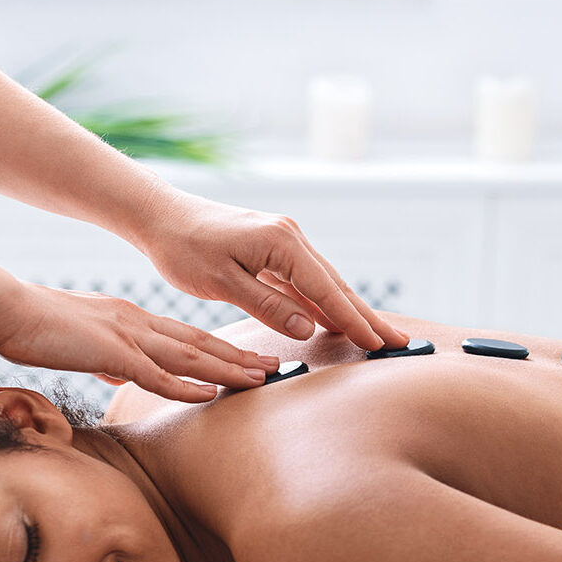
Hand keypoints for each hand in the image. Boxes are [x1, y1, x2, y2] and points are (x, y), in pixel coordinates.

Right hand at [0, 281, 279, 402]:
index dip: (223, 349)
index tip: (251, 358)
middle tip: (275, 364)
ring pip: (190, 357)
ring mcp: (129, 337)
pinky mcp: (111, 353)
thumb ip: (110, 356)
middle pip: (201, 344)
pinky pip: (155, 374)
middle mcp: (141, 325)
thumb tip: (122, 373)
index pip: (190, 337)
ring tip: (260, 377)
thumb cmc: (41, 327)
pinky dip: (185, 385)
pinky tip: (210, 393)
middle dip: (240, 356)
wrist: (10, 309)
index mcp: (136, 321)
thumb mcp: (86, 341)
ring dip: (227, 368)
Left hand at [135, 183, 410, 352]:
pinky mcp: (275, 249)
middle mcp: (290, 237)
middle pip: (336, 285)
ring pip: (325, 283)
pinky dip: (326, 302)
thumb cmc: (184, 249)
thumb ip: (268, 304)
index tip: (377, 344)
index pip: (326, 290)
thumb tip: (308, 327)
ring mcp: (285, 241)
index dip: (353, 320)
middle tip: (398, 342)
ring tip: (378, 335)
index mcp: (282, 242)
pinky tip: (339, 320)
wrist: (162, 216)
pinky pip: (308, 281)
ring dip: (351, 311)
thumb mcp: (222, 282)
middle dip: (366, 316)